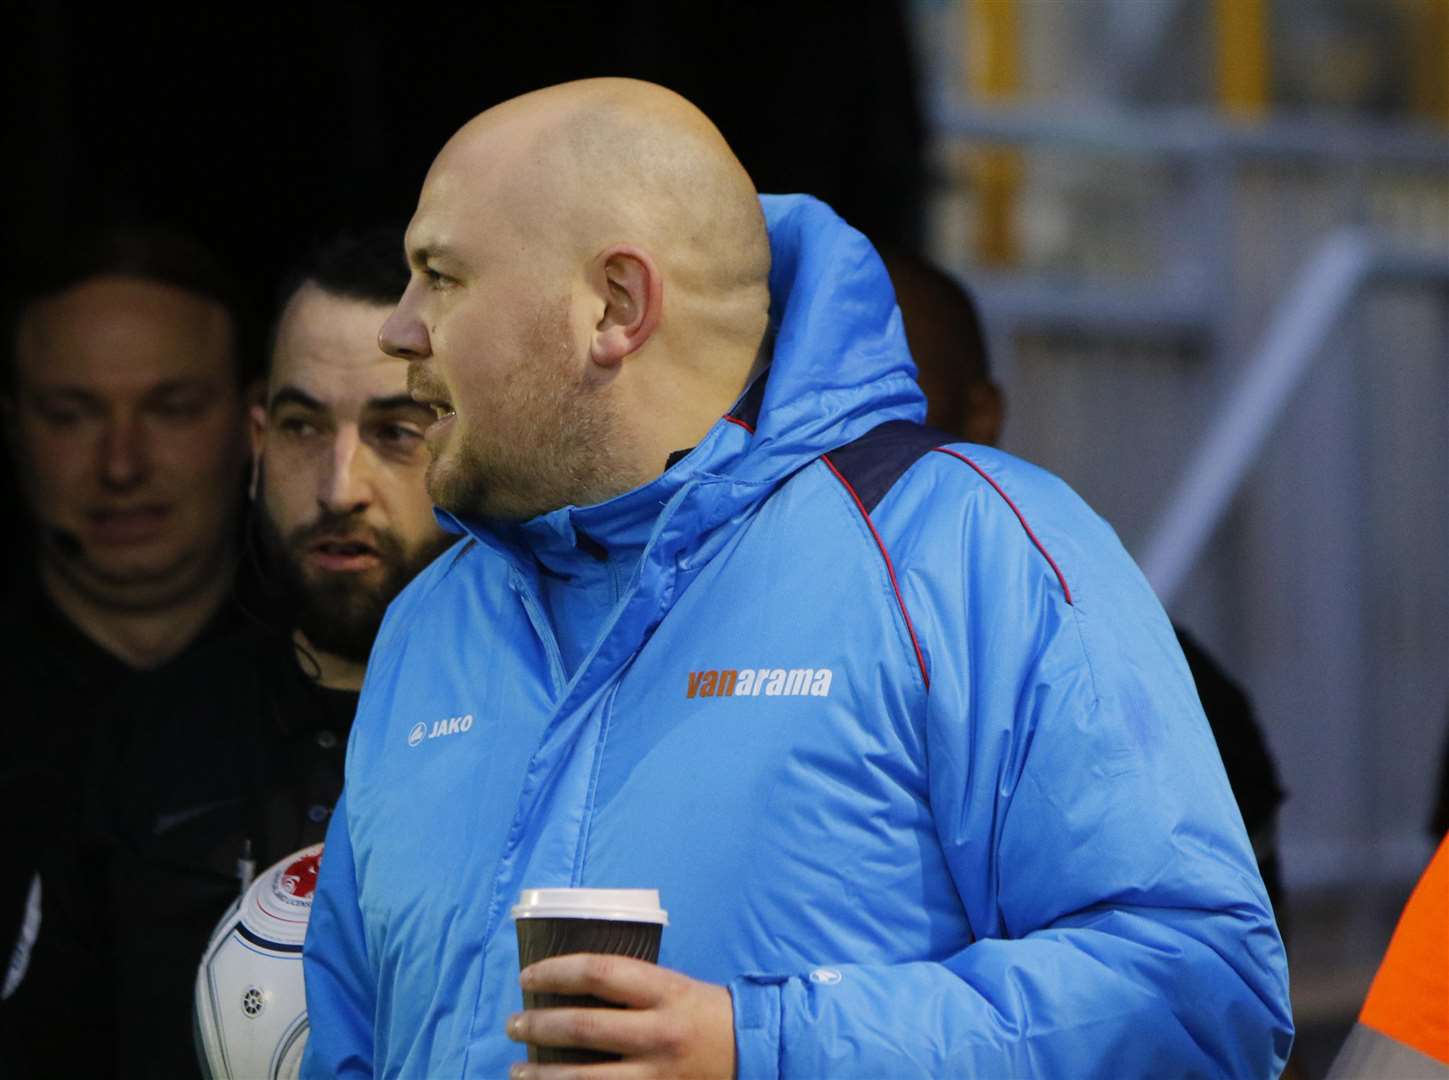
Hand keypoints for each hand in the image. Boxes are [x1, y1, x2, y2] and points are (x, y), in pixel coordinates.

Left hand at [506, 953, 734, 1078]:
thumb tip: (571, 984)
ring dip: (543, 1072)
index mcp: (664, 991)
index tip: (528, 976)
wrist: (754, 1052)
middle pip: (584, 1026)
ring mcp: (656, 1074)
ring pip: (584, 1077)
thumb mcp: (674, 986)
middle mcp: (658, 1032)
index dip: (556, 971)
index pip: (599, 972)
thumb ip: (631, 986)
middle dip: (539, 1024)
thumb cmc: (705, 1012)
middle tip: (512, 1022)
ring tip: (517, 1068)